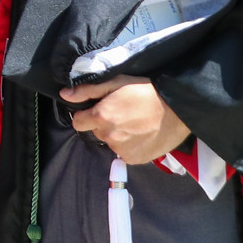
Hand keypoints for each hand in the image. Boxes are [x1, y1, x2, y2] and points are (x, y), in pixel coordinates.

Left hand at [59, 77, 190, 164]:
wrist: (178, 109)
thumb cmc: (147, 91)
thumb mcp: (117, 82)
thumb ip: (88, 90)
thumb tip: (64, 95)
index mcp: (101, 117)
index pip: (78, 122)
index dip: (86, 115)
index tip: (99, 110)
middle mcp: (108, 136)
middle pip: (96, 131)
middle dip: (104, 123)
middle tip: (123, 113)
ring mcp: (121, 150)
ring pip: (111, 142)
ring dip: (118, 135)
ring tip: (136, 123)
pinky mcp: (134, 159)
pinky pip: (124, 152)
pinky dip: (130, 145)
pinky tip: (142, 134)